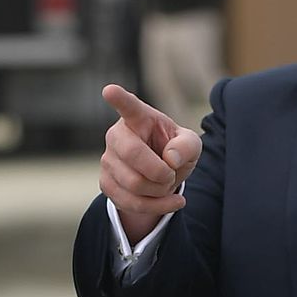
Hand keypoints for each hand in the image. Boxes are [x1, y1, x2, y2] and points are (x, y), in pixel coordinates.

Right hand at [99, 85, 200, 243]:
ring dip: (160, 191)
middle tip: (171, 173)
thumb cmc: (174, 150)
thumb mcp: (190, 144)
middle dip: (160, 171)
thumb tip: (169, 159)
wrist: (160, 175)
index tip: (109, 90)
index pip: (128, 106)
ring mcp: (107, 159)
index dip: (118, 98)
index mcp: (138, 117)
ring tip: (166, 184)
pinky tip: (169, 201)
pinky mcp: (106, 183)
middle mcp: (117, 135)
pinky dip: (156, 207)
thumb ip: (186, 146)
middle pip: (133, 154)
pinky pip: (130, 202)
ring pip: (133, 183)